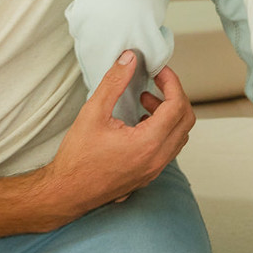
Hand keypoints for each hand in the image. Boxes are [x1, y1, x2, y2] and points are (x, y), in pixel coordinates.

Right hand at [44, 51, 194, 217]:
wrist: (66, 193)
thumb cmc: (77, 159)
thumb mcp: (92, 113)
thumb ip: (114, 82)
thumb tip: (129, 59)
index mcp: (148, 144)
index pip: (177, 105)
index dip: (171, 82)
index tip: (159, 71)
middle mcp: (157, 159)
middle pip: (186, 120)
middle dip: (175, 96)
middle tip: (156, 82)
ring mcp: (154, 170)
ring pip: (180, 135)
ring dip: (170, 113)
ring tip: (146, 100)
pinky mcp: (148, 175)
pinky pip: (169, 148)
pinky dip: (164, 129)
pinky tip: (141, 122)